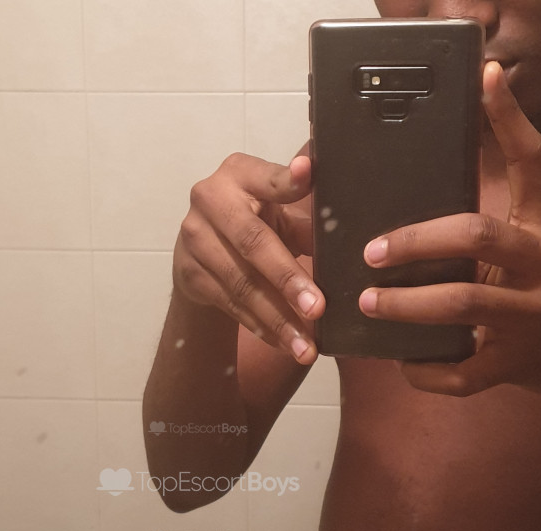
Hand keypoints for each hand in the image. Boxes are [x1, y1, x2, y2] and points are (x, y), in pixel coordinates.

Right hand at [174, 151, 323, 363]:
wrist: (198, 250)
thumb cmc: (254, 223)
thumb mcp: (279, 213)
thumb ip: (308, 219)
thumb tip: (351, 238)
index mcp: (240, 174)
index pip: (267, 179)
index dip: (286, 181)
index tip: (307, 174)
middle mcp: (210, 199)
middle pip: (253, 243)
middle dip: (287, 279)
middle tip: (318, 308)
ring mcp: (195, 238)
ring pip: (242, 283)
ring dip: (277, 318)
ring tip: (305, 346)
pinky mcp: (188, 272)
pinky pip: (230, 304)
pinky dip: (261, 327)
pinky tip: (284, 344)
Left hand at [358, 61, 540, 398]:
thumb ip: (493, 225)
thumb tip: (415, 208)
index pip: (533, 161)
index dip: (510, 117)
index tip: (484, 76)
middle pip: (477, 235)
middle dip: (416, 241)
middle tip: (372, 250)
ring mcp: (533, 318)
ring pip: (463, 303)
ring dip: (407, 304)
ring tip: (369, 301)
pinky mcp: (517, 364)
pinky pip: (463, 371)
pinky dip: (426, 370)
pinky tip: (402, 361)